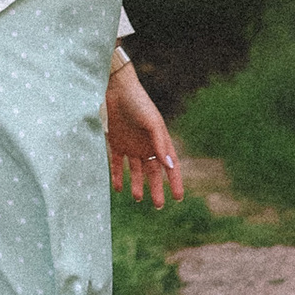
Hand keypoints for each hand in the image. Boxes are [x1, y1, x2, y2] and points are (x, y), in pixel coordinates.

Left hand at [105, 56, 183, 207]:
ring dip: (137, 185)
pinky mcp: (116, 143)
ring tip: (138, 198)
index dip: (175, 182)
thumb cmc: (138, 103)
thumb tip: (170, 166)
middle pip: (153, 172)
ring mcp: (131, 145)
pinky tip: (118, 188)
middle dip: (157, 189)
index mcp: (160, 141)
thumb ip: (160, 144)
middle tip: (159, 206)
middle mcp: (147, 145)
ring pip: (136, 171)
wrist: (115, 89)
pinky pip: (117, 164)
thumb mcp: (152, 123)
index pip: (171, 166)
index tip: (179, 198)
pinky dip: (118, 176)